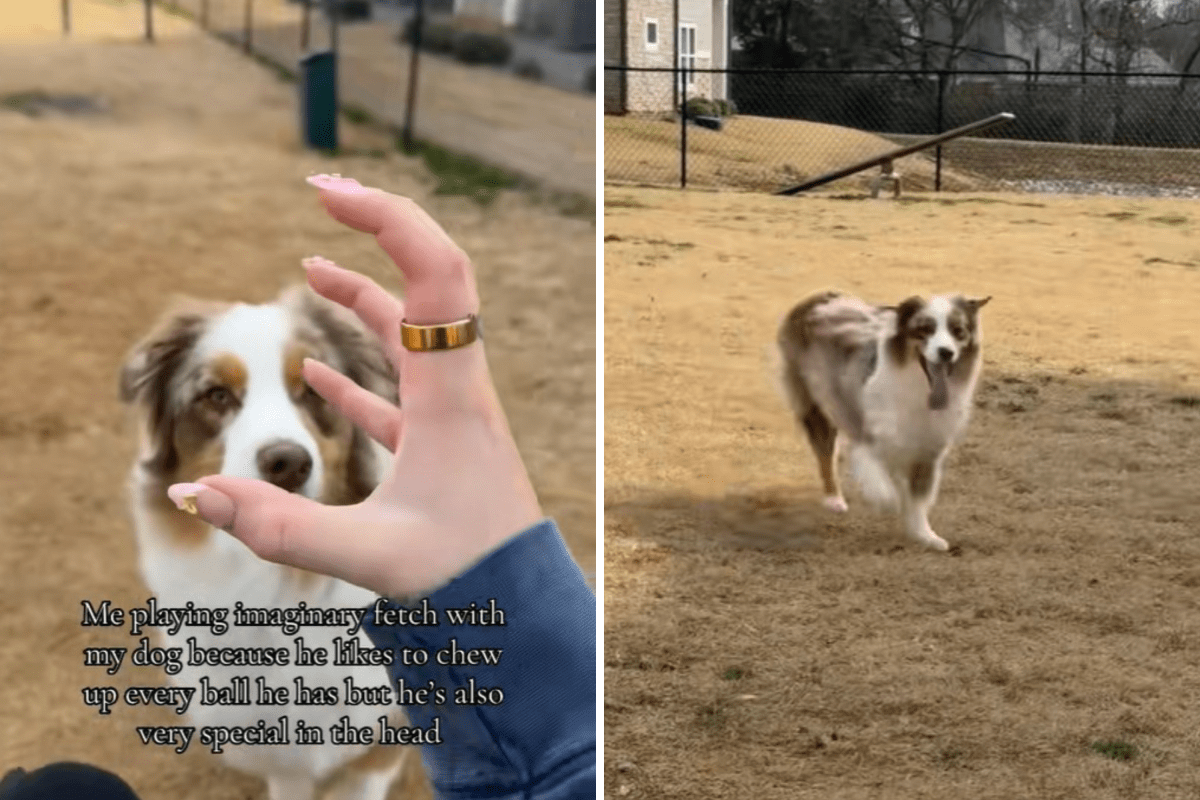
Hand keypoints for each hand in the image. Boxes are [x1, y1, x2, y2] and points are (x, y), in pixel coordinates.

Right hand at [168, 175, 543, 599]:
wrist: (522, 604)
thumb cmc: (466, 576)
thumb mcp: (368, 555)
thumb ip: (278, 527)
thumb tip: (189, 492)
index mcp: (451, 392)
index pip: (435, 271)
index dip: (387, 218)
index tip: (324, 191)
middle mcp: (457, 389)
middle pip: (429, 281)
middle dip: (378, 229)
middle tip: (322, 192)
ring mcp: (451, 415)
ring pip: (412, 334)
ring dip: (363, 296)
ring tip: (311, 265)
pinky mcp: (440, 447)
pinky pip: (398, 390)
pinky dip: (358, 370)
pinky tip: (317, 375)